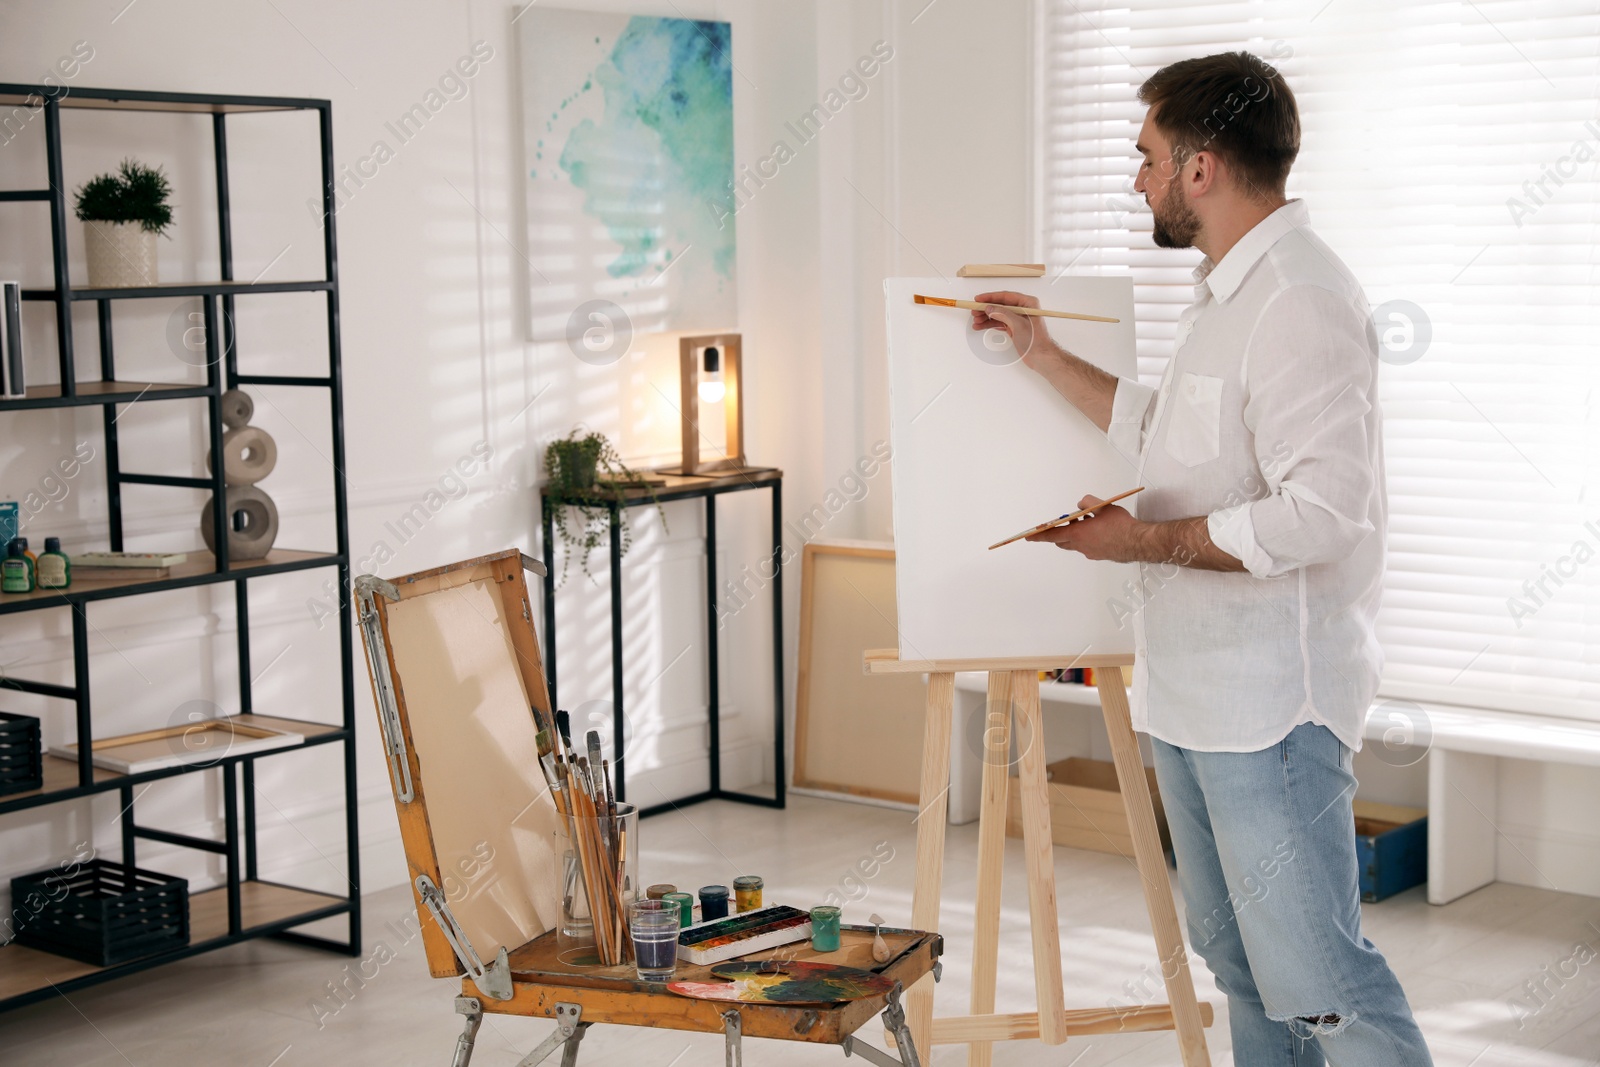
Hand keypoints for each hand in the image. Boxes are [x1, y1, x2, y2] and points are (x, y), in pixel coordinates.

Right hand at [971, 291, 1044, 363]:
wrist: (1041, 357)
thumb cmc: (1036, 341)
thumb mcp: (1018, 324)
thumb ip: (1003, 314)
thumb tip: (990, 308)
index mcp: (1028, 303)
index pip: (1006, 296)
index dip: (991, 297)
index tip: (979, 299)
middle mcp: (1023, 309)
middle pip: (1000, 305)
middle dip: (986, 309)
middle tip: (974, 311)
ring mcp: (1018, 319)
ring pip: (998, 314)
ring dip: (986, 317)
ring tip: (975, 321)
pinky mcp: (1014, 328)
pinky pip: (999, 323)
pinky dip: (990, 324)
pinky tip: (981, 326)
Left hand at [1024, 495, 1147, 562]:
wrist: (1138, 542)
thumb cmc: (1120, 525)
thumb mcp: (1102, 506)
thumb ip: (1087, 502)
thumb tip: (1081, 505)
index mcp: (1077, 534)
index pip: (1052, 535)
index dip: (1039, 536)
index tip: (1028, 537)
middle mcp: (1081, 546)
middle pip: (1063, 541)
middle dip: (1060, 532)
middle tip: (1067, 521)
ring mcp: (1090, 552)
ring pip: (1076, 544)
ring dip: (1076, 534)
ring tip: (1087, 522)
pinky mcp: (1100, 555)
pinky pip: (1088, 547)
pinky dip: (1088, 539)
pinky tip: (1099, 531)